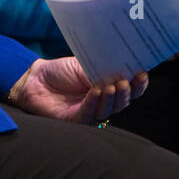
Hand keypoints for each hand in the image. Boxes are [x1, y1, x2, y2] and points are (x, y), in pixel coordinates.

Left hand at [7, 57, 148, 122]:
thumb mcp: (85, 64)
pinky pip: (88, 113)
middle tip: (128, 80)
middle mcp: (101, 102)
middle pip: (122, 102)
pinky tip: (96, 91)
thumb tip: (124, 59)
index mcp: (108, 87)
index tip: (143, 73)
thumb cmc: (60, 71)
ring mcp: (88, 112)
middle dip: (128, 92)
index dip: (138, 85)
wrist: (35, 78)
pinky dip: (93, 102)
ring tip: (114, 85)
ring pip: (107, 110)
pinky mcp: (74, 120)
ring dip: (113, 98)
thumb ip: (103, 66)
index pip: (128, 90)